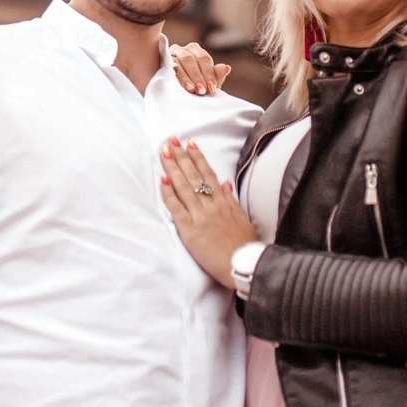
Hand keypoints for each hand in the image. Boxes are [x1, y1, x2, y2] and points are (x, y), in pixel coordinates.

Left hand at [160, 138, 257, 286]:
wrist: (242, 265)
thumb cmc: (244, 245)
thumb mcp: (242, 218)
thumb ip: (231, 199)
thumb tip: (225, 182)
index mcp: (223, 201)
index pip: (208, 173)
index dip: (197, 157)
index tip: (190, 143)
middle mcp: (211, 204)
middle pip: (193, 175)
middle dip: (181, 156)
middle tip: (170, 141)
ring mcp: (200, 215)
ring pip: (184, 186)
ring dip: (172, 168)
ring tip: (164, 153)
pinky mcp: (190, 229)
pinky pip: (176, 208)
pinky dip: (169, 193)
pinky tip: (162, 180)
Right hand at [169, 41, 231, 94]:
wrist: (173, 95)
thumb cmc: (192, 86)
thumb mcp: (205, 83)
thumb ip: (216, 76)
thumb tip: (227, 68)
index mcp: (196, 51)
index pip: (204, 59)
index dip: (209, 74)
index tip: (212, 89)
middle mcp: (183, 50)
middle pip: (192, 59)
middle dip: (198, 76)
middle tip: (202, 91)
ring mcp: (171, 55)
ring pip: (180, 62)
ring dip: (187, 77)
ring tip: (192, 90)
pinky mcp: (162, 62)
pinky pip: (169, 67)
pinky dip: (176, 76)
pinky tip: (180, 85)